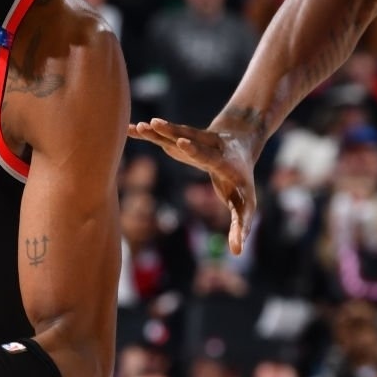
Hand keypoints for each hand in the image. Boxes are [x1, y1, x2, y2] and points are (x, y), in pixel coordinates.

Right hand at [128, 120, 256, 254]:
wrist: (241, 142)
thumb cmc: (242, 180)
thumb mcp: (246, 204)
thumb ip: (241, 226)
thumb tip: (237, 252)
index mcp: (224, 161)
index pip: (208, 156)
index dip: (194, 150)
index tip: (181, 143)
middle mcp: (208, 146)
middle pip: (188, 139)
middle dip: (172, 133)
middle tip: (155, 124)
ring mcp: (194, 140)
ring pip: (174, 133)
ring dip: (157, 131)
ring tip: (139, 126)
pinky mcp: (182, 138)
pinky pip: (163, 136)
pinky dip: (147, 134)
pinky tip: (130, 129)